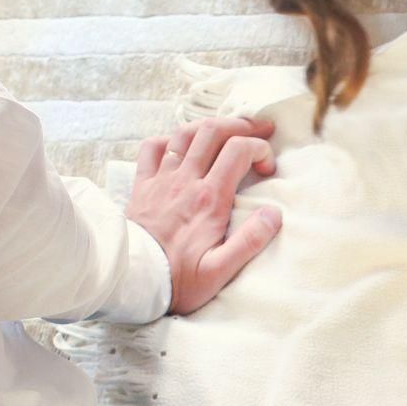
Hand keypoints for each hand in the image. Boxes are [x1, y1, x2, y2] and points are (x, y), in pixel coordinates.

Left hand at [128, 117, 282, 314]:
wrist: (133, 281)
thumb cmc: (178, 279)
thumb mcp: (221, 270)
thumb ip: (250, 241)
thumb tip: (273, 213)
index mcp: (209, 199)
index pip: (238, 151)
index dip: (260, 150)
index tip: (268, 168)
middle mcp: (185, 181)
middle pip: (213, 131)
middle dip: (241, 125)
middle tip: (260, 130)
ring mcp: (161, 179)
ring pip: (185, 133)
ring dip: (210, 126)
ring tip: (227, 130)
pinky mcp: (143, 185)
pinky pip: (153, 147)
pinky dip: (170, 139)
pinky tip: (182, 146)